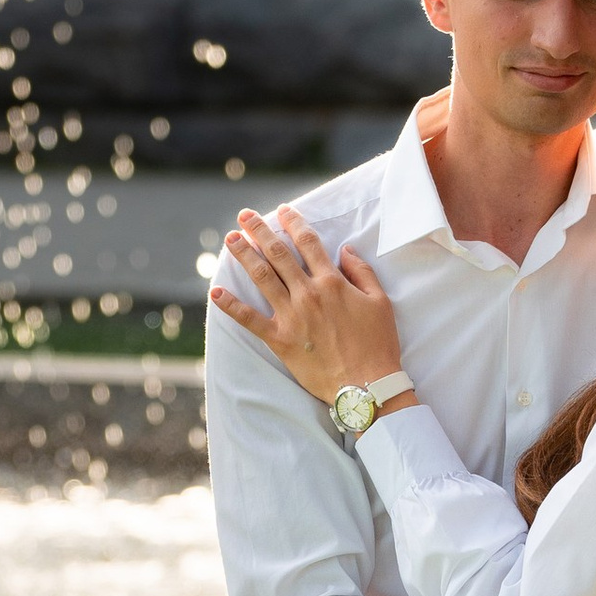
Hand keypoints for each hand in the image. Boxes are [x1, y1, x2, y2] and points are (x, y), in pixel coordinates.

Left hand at [209, 207, 405, 404]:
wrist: (366, 384)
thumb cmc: (378, 344)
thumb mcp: (380, 302)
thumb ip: (362, 272)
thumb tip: (345, 250)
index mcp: (332, 282)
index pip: (308, 243)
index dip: (294, 223)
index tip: (282, 211)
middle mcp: (308, 294)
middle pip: (279, 254)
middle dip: (260, 231)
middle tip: (244, 215)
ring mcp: (291, 316)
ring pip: (262, 278)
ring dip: (244, 255)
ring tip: (230, 239)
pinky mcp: (280, 339)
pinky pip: (249, 319)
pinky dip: (231, 305)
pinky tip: (215, 291)